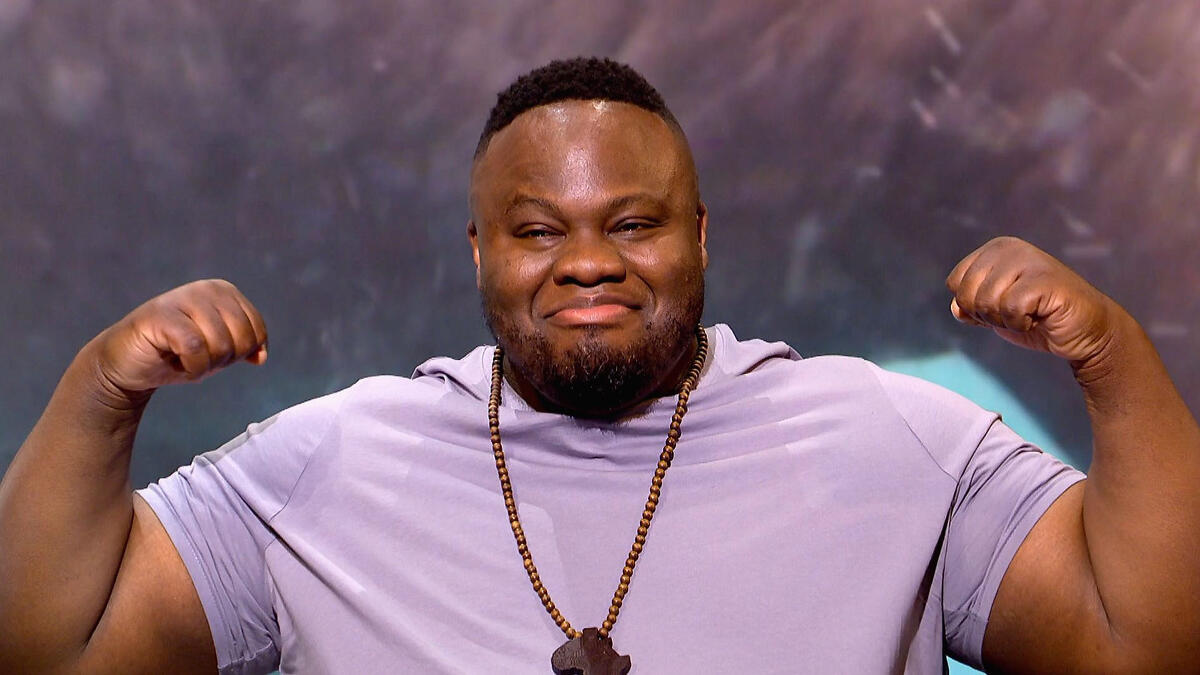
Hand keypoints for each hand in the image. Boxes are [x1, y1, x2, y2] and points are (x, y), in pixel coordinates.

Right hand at [86, 279, 267, 405]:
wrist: (126, 364)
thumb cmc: (175, 355)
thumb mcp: (218, 351)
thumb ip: (244, 347)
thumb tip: (261, 357)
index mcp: (224, 291)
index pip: (257, 330)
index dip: (240, 354)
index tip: (214, 354)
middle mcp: (206, 289)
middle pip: (242, 338)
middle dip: (223, 360)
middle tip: (196, 359)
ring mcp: (182, 298)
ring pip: (221, 345)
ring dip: (204, 366)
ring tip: (182, 358)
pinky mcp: (161, 315)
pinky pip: (196, 349)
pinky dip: (191, 368)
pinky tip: (176, 364)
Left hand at [946, 236, 1122, 366]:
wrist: (1086, 331)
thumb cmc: (1038, 318)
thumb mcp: (994, 312)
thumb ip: (970, 306)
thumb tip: (957, 308)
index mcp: (995, 249)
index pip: (955, 282)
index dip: (971, 306)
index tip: (1000, 308)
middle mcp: (1009, 248)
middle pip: (966, 293)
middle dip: (986, 315)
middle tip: (1016, 314)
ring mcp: (1028, 260)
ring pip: (986, 302)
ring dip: (1005, 320)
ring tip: (1030, 314)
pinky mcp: (1043, 279)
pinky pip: (1010, 309)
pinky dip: (1021, 323)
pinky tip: (1040, 317)